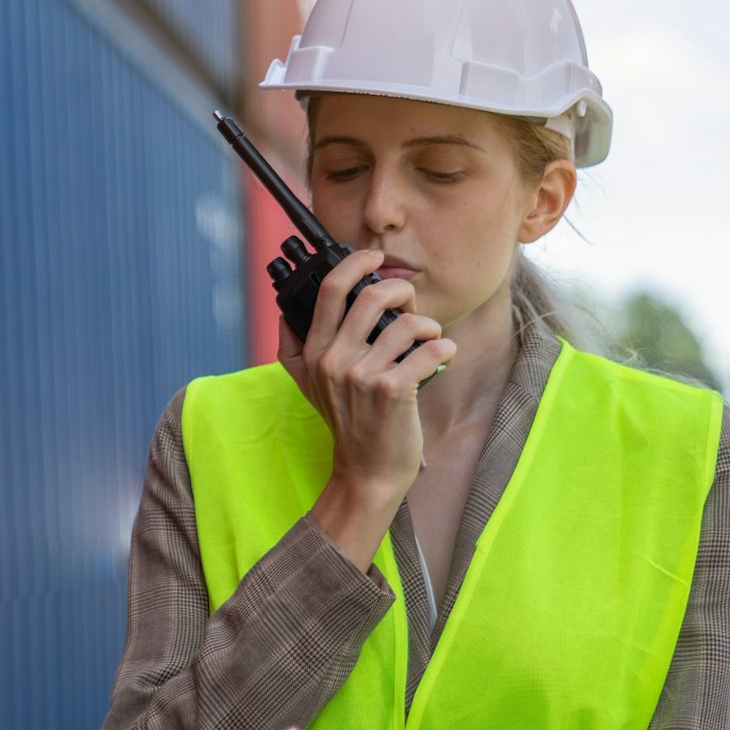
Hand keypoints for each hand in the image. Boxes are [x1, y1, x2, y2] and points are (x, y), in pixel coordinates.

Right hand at [276, 249, 454, 537]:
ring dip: (429, 325)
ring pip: (408, 323)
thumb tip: (284, 309)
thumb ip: (294, 348)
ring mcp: (363, 376)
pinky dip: (445, 349)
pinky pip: (430, 349)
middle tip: (411, 306)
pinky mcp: (393, 391)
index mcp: (315, 352)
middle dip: (401, 290)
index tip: (375, 257)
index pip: (331, 291)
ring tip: (430, 339)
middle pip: (372, 296)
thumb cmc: (348, 424)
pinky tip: (444, 357)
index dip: (355, 264)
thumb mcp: (310, 386)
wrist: (367, 472)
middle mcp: (335, 360)